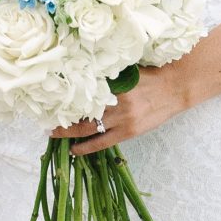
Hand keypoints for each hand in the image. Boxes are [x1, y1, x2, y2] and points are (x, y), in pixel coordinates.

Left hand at [52, 64, 192, 154]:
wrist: (176, 87)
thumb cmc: (151, 75)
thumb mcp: (127, 70)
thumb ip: (107, 75)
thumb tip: (82, 75)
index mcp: (114, 82)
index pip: (82, 91)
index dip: (65, 96)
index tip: (49, 97)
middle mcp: (116, 101)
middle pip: (81, 111)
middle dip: (62, 115)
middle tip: (45, 118)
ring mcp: (123, 118)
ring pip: (88, 128)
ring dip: (68, 132)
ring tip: (53, 133)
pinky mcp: (129, 132)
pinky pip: (102, 142)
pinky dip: (86, 147)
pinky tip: (73, 150)